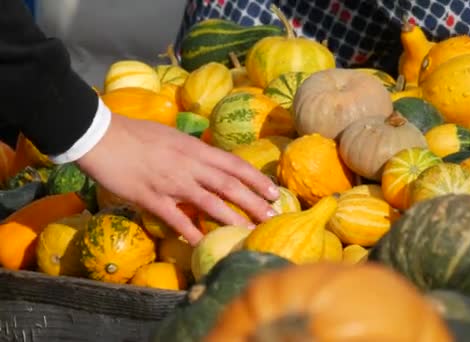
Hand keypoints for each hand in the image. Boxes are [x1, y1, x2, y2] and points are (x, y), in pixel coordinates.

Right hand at [76, 113, 279, 245]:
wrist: (102, 136)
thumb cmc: (136, 133)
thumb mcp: (173, 136)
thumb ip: (193, 151)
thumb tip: (210, 161)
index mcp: (195, 149)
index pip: (234, 164)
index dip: (256, 179)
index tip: (273, 192)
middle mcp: (189, 166)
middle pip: (229, 185)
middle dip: (254, 202)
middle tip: (272, 216)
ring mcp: (171, 184)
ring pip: (209, 203)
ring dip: (232, 218)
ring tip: (250, 231)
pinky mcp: (151, 198)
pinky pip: (176, 219)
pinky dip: (191, 232)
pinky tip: (203, 244)